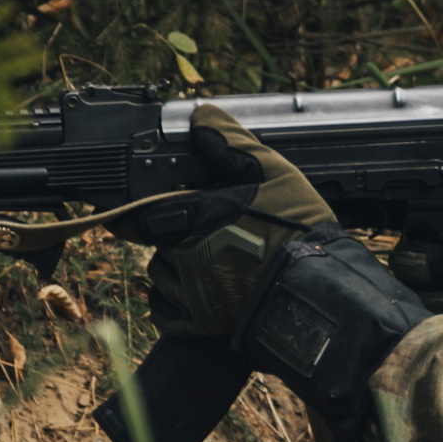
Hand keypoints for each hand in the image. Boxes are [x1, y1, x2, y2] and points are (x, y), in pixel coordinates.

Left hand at [122, 106, 334, 338]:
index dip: (128, 210)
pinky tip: (192, 289)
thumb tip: (202, 118)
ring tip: (205, 257)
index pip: (140, 213)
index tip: (124, 208)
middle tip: (197, 228)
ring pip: (158, 274)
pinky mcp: (200, 323)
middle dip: (168, 232)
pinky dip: (169, 301)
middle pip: (154, 241)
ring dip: (170, 265)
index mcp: (197, 218)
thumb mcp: (274, 173)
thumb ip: (233, 143)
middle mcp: (186, 257)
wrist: (319, 292)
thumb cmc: (299, 232)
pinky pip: (163, 312)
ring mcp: (191, 292)